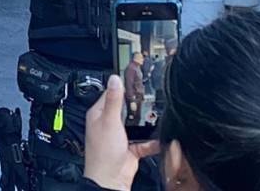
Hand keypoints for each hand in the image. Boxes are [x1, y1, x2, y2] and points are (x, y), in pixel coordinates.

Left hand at [84, 76, 159, 190]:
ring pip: (137, 123)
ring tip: (156, 116)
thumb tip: (115, 79)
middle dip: (138, 105)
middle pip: (126, 108)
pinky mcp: (131, 147)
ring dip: (146, 123)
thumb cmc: (103, 153)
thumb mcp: (110, 121)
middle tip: (150, 98)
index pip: (111, 93)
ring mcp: (121, 136)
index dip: (123, 86)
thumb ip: (114, 100)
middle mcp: (109, 123)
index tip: (136, 79)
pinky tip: (160, 138)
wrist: (111, 180)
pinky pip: (145, 141)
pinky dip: (152, 141)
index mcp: (99, 114)